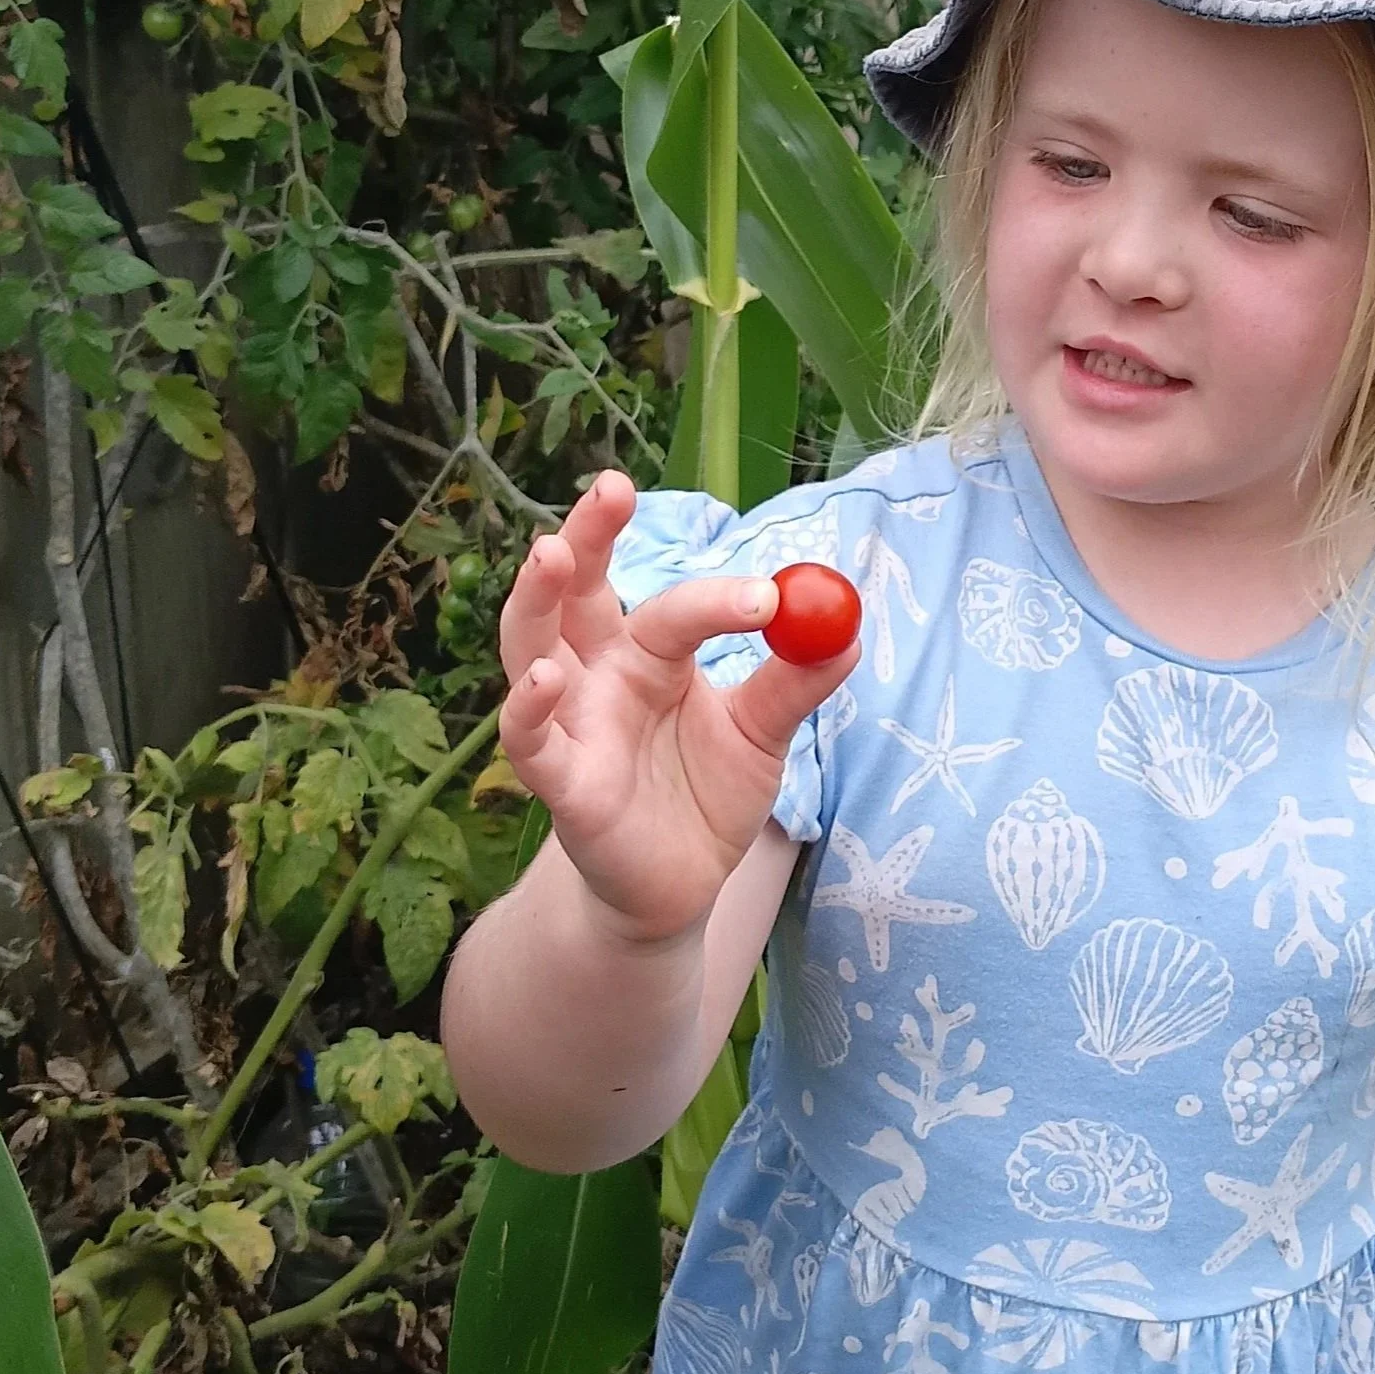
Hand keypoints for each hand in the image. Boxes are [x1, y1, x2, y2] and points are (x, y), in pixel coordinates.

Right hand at [496, 471, 855, 939]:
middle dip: (587, 535)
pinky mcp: (561, 784)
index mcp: (648, 654)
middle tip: (612, 487)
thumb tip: (846, 629)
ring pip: (531, 649)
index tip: (771, 594)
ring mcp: (572, 725)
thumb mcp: (762, 735)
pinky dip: (528, 709)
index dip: (717, 595)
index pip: (671, 603)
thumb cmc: (707, 797)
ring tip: (551, 552)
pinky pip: (529, 743)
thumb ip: (795, 683)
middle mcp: (599, 675)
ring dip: (536, 599)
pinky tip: (546, 680)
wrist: (681, 886)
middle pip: (576, 590)